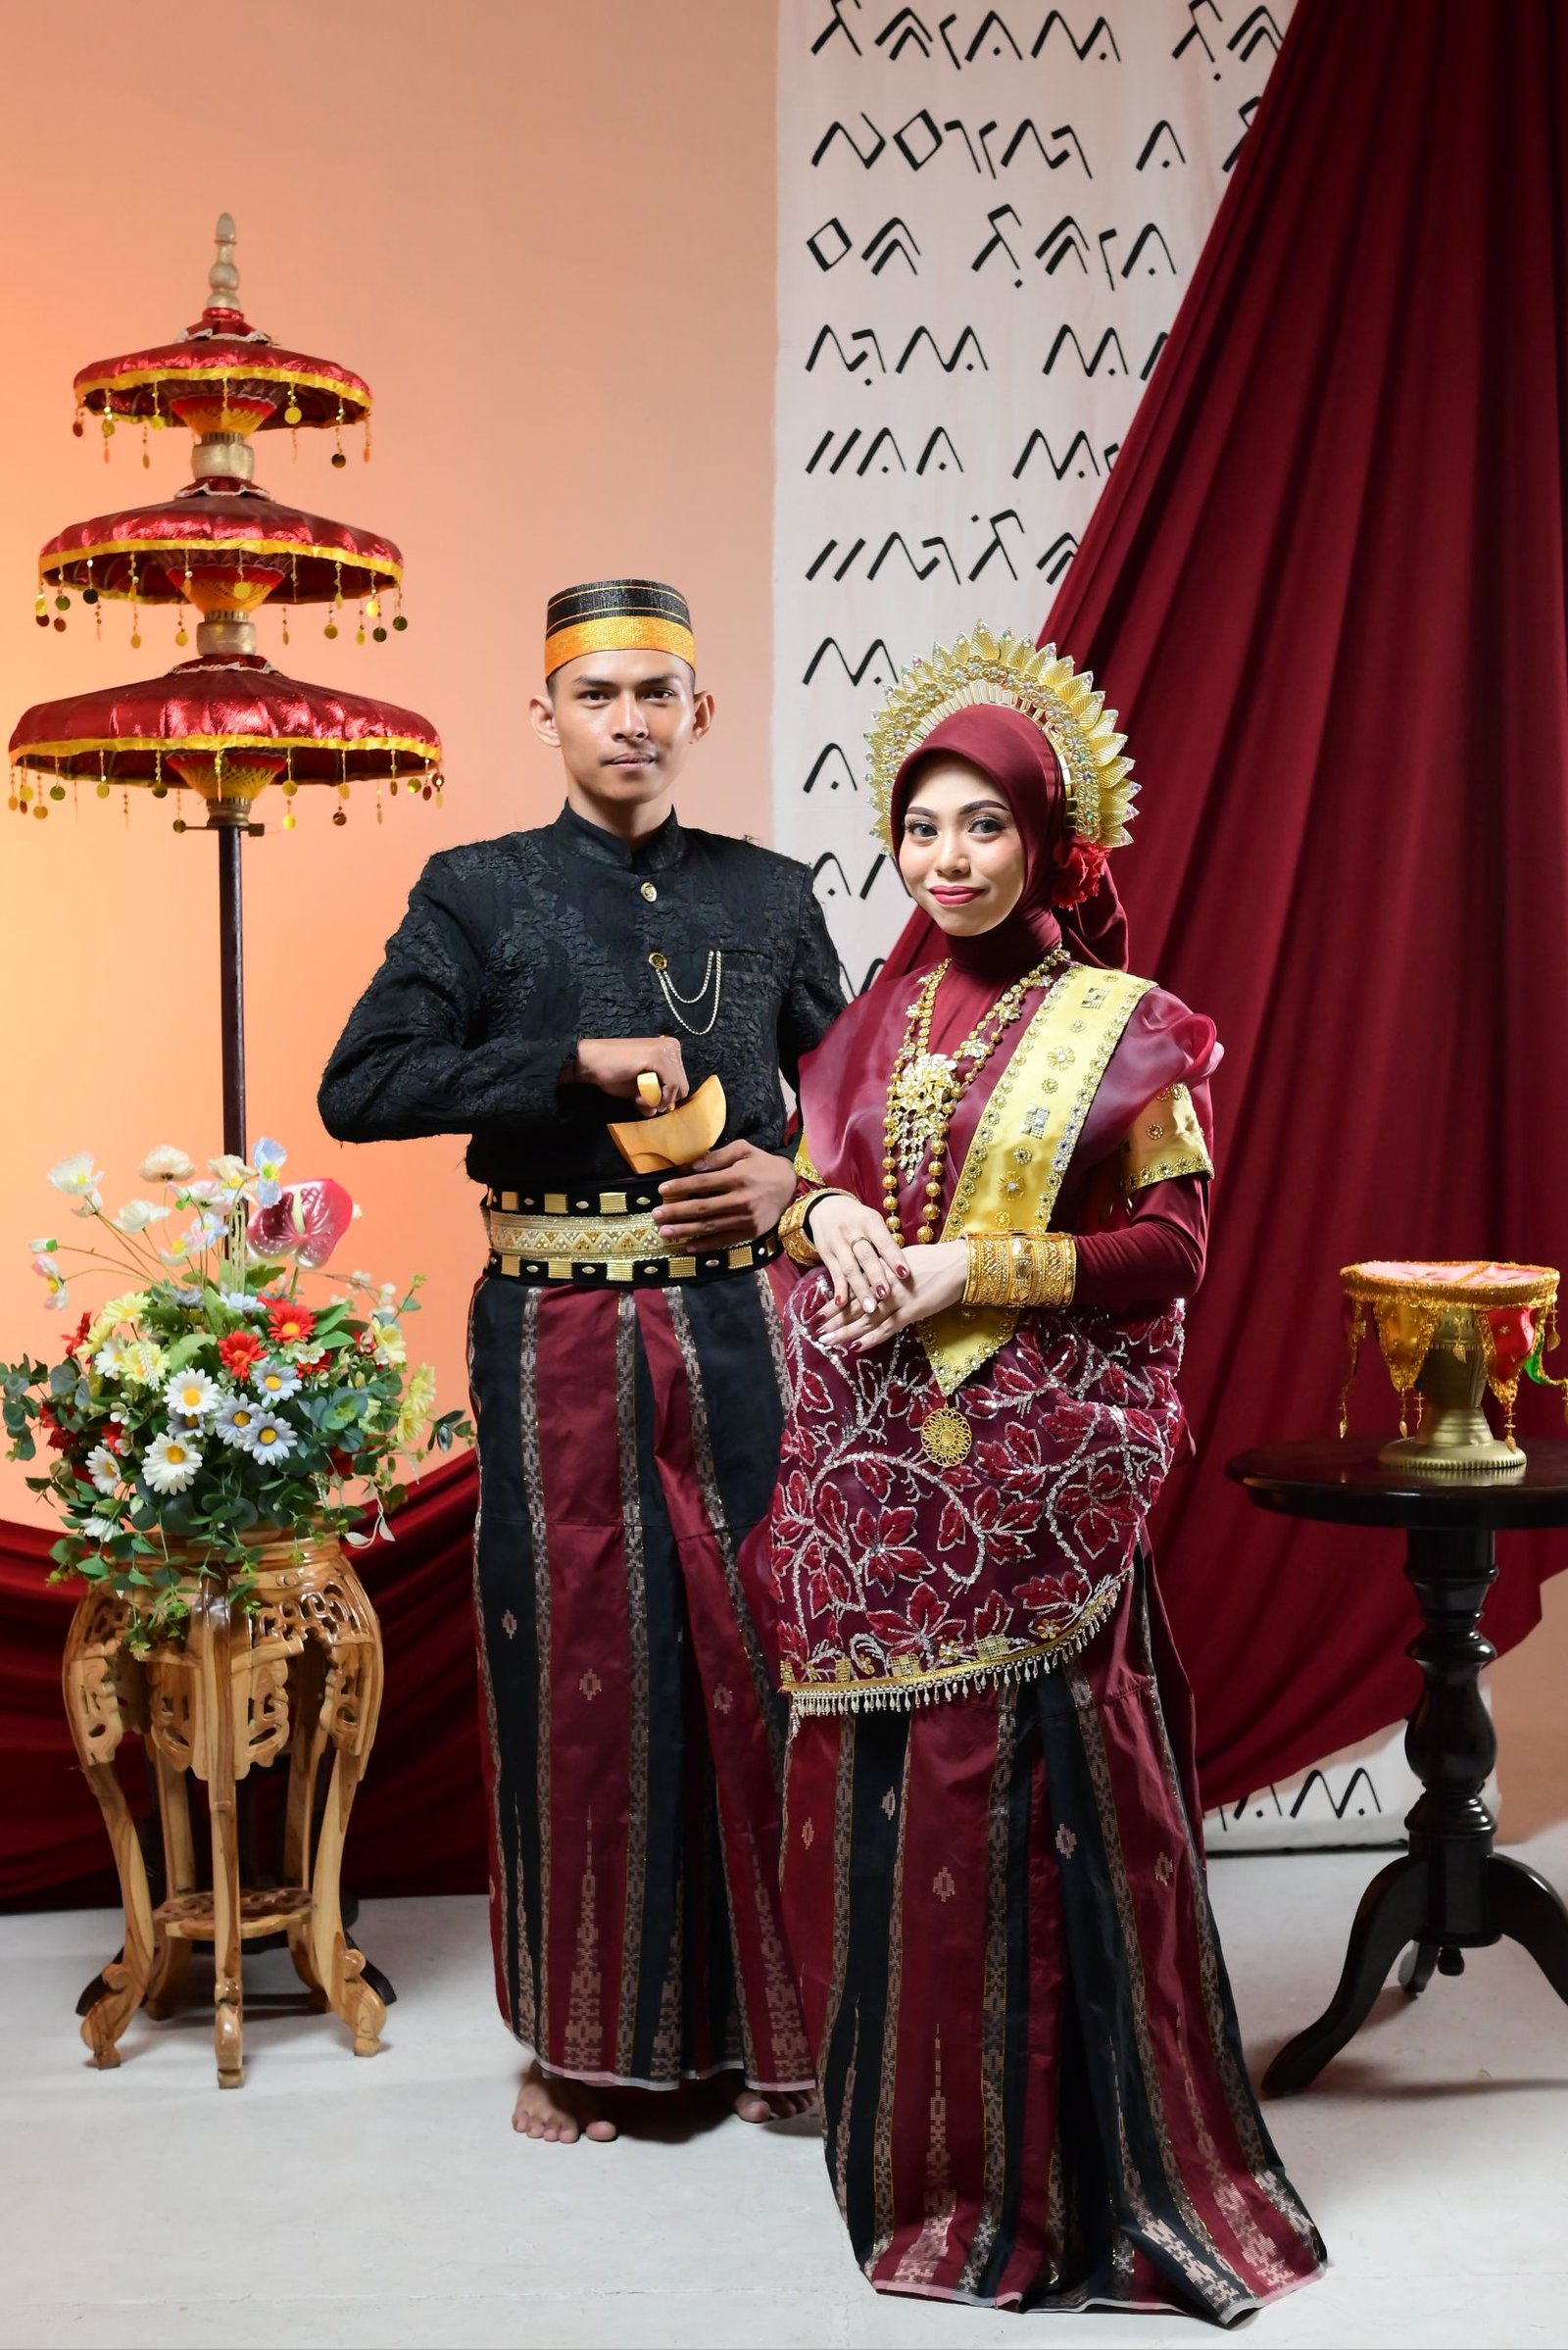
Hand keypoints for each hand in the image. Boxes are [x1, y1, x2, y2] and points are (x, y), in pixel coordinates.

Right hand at [572, 1035, 688, 1114]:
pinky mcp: (658, 1057)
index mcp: (669, 1050)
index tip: (644, 1099)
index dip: (665, 1097)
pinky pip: (671, 1086)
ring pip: (678, 1088)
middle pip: (682, 1086)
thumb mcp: (637, 1089)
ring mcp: (666, 1050)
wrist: (590, 1063)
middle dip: (662, 1100)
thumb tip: (658, 1111)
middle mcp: (671, 1046)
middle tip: (640, 1100)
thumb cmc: (611, 1072)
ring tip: (637, 1099)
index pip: (680, 1082)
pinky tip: (639, 1097)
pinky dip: (657, 1098)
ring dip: (658, 1101)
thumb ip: (651, 1097)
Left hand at [653, 1142, 799, 1247]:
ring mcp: (745, 1219)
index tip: (662, 1191)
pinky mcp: (750, 1233)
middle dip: (676, 1212)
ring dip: (684, 1231)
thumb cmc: (762, 1165)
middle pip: (702, 1208)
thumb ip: (717, 1156)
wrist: (790, 1185)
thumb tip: (692, 1167)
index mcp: (737, 1177)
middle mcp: (741, 1200)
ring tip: (664, 1233)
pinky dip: (705, 1245)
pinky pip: (723, 1240)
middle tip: (656, 1215)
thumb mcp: (743, 1150)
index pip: (702, 1183)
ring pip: (709, 1227)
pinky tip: (687, 1247)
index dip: (680, 1187)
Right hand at [806, 1194, 909, 1315]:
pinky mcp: (826, 1254)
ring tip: (870, 1308)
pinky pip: (834, 1273)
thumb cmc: (860, 1221)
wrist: (827, 1209)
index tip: (905, 1274)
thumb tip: (905, 1270)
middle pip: (866, 1256)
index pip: (883, 1241)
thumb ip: (886, 1243)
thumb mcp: (873, 1223)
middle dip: (876, 1277)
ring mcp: (837, 1243)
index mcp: (870, 1221)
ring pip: (849, 1268)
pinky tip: (843, 1304)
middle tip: (886, 1295)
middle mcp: (852, 1231)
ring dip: (860, 1289)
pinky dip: (839, 1289)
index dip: (894, 1257)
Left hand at [816, 1241, 967, 1351]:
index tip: (817, 1313)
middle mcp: (885, 1286)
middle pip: (854, 1305)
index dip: (834, 1303)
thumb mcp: (902, 1259)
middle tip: (815, 1331)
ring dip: (845, 1331)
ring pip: (866, 1319)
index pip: (852, 1290)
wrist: (958, 1265)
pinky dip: (871, 1338)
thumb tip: (869, 1276)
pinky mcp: (911, 1312)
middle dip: (833, 1320)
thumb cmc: (933, 1259)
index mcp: (881, 1271)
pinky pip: (887, 1328)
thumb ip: (883, 1269)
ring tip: (827, 1342)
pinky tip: (856, 1346)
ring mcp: (897, 1300)